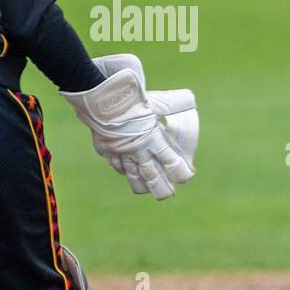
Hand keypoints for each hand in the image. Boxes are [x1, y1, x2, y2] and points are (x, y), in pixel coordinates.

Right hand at [61, 54, 196, 200]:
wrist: (100, 95)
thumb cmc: (130, 95)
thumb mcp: (157, 99)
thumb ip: (175, 102)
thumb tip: (190, 99)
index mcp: (152, 138)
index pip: (170, 161)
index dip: (179, 172)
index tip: (186, 177)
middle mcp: (137, 148)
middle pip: (151, 175)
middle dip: (161, 187)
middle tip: (168, 195)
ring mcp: (119, 151)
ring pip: (132, 174)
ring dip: (141, 184)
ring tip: (146, 192)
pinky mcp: (105, 148)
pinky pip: (115, 163)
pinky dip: (122, 169)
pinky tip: (125, 172)